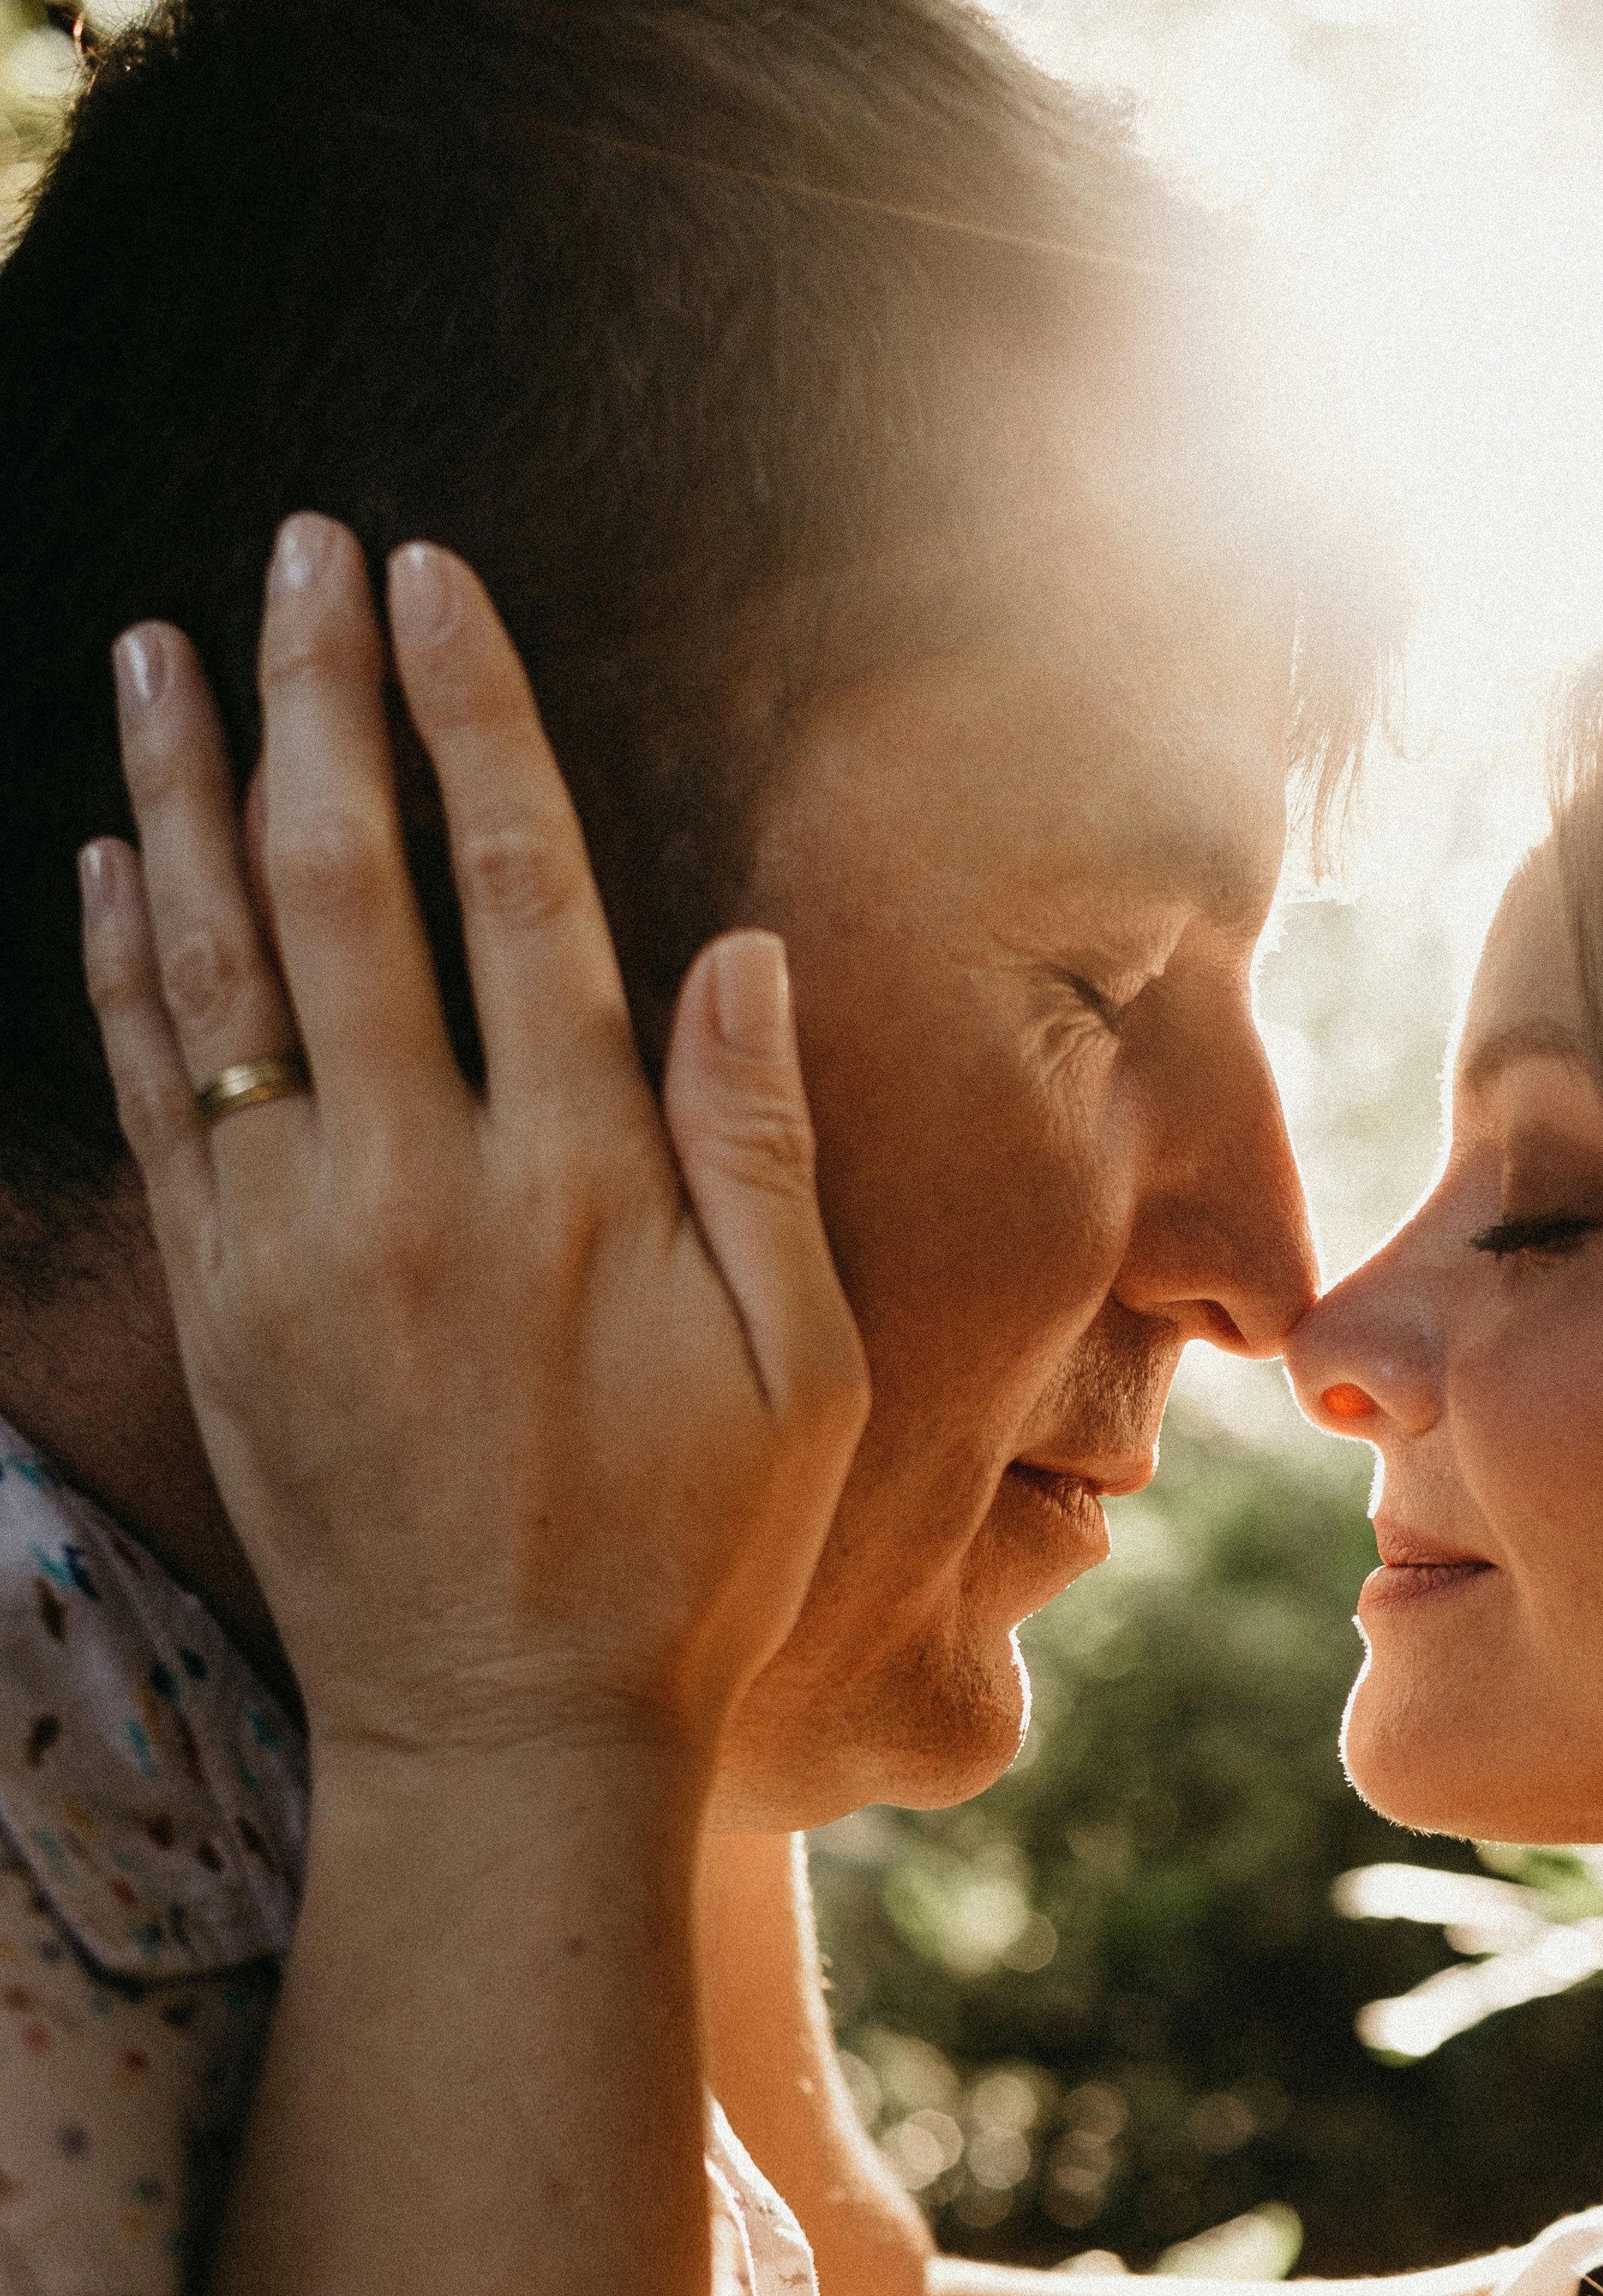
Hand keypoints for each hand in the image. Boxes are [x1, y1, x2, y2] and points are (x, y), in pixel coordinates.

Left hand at [79, 515, 867, 1773]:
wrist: (503, 1744)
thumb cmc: (688, 1565)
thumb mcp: (801, 1376)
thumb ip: (763, 1152)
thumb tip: (734, 948)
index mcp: (579, 1186)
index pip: (518, 888)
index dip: (471, 715)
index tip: (432, 579)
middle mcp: (416, 1187)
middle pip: (343, 884)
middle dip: (318, 697)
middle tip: (299, 551)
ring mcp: (293, 1246)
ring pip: (213, 968)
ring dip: (180, 791)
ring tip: (165, 649)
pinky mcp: (216, 1309)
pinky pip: (151, 1098)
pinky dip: (121, 966)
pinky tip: (108, 861)